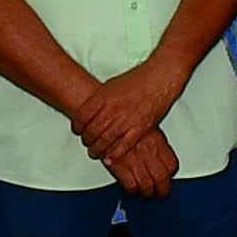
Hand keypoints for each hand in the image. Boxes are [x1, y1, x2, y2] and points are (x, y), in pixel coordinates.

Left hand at [67, 58, 189, 164]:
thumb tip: (90, 111)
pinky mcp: (139, 129)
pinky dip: (114, 154)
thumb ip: (99, 100)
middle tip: (86, 143)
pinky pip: (123, 146)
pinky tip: (109, 157)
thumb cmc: (138, 80)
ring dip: (97, 149)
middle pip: (91, 131)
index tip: (77, 131)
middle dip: (86, 140)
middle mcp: (112, 109)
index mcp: (103, 98)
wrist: (160, 78)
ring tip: (95, 152)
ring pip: (105, 141)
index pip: (82, 117)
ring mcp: (126, 120)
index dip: (77, 127)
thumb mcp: (111, 85)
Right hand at [102, 124, 181, 199]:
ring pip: (147, 186)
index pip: (171, 166)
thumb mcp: (145, 125)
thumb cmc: (123, 117)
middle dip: (162, 190)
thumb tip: (157, 150)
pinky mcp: (120, 166)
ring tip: (146, 193)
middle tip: (160, 193)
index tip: (168, 178)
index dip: (170, 175)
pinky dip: (132, 189)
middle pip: (162, 180)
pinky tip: (132, 188)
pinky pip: (131, 185)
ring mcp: (135, 160)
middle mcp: (148, 153)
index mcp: (157, 143)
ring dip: (147, 192)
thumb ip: (153, 140)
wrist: (105, 114)